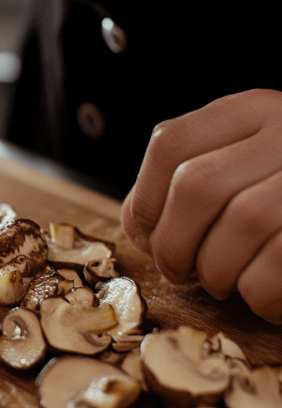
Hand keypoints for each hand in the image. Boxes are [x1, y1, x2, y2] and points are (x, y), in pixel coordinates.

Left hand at [121, 89, 281, 323]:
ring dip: (215, 272)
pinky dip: (258, 296)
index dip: (144, 199)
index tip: (145, 234)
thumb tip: (138, 226)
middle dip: (172, 244)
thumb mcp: (241, 164)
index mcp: (253, 111)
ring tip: (221, 282)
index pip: (170, 143)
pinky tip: (262, 296)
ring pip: (239, 225)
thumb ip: (188, 181)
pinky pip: (277, 266)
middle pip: (196, 186)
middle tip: (177, 270)